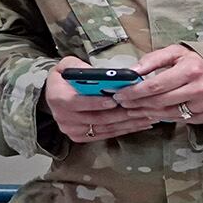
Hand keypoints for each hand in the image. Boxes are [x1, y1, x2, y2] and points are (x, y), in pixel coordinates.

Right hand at [44, 57, 161, 142]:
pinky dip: (125, 129)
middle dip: (121, 114)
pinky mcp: (82, 137)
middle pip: (97, 118)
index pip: (77, 102)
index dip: (96, 102)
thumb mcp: (67, 65)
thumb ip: (80, 67)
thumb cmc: (64, 79)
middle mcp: (63, 117)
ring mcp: (73, 130)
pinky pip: (107, 134)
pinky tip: (140, 124)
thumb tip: (101, 74)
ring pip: (105, 128)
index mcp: (58, 98)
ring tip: (147, 116)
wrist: (55, 96)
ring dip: (128, 123)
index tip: (114, 101)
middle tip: (141, 108)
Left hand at [113, 44, 202, 124]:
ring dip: (145, 111)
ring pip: (166, 113)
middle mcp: (199, 89)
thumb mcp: (177, 52)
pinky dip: (160, 117)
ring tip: (132, 108)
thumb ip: (153, 59)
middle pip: (158, 101)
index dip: (134, 91)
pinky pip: (176, 119)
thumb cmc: (198, 63)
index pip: (155, 85)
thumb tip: (131, 71)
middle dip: (136, 103)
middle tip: (122, 102)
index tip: (120, 93)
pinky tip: (149, 112)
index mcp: (191, 70)